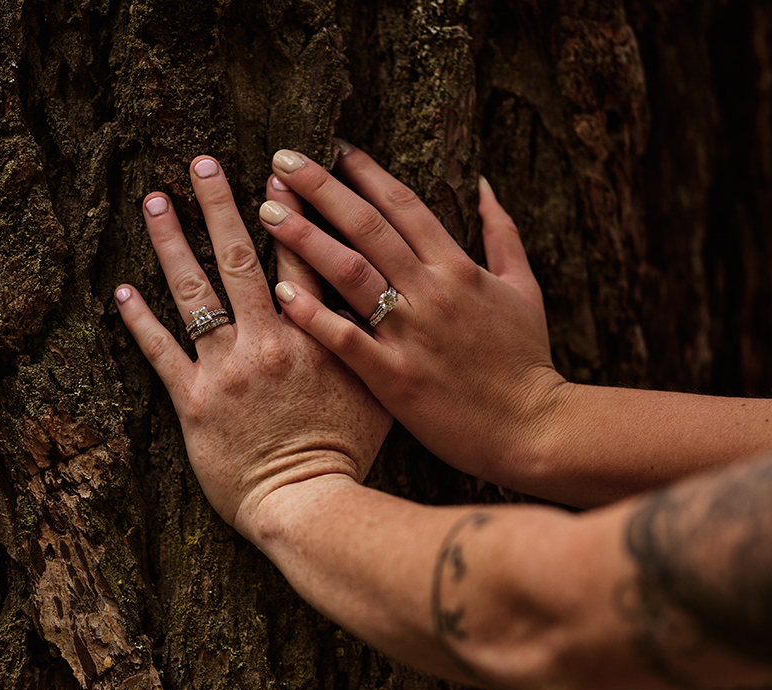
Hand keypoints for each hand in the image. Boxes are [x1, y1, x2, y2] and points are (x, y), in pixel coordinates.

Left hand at [115, 156, 391, 532]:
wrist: (309, 504)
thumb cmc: (347, 453)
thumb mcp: (377, 391)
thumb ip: (369, 341)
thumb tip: (378, 298)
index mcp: (315, 337)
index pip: (300, 258)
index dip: (289, 210)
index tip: (277, 169)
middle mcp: (268, 343)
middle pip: (239, 260)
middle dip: (220, 205)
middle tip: (201, 162)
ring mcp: (226, 370)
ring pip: (194, 294)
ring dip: (173, 243)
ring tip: (156, 201)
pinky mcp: (194, 400)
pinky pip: (161, 352)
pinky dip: (140, 320)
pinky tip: (122, 289)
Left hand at [259, 144, 569, 490]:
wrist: (534, 429)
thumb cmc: (526, 360)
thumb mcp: (524, 288)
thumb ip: (503, 233)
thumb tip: (484, 184)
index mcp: (458, 266)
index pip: (403, 205)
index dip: (365, 172)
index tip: (332, 147)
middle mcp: (432, 291)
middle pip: (367, 226)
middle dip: (322, 188)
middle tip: (282, 158)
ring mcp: (411, 333)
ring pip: (350, 271)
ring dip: (306, 237)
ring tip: (267, 210)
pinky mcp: (394, 376)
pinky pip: (345, 338)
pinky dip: (313, 313)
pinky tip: (281, 290)